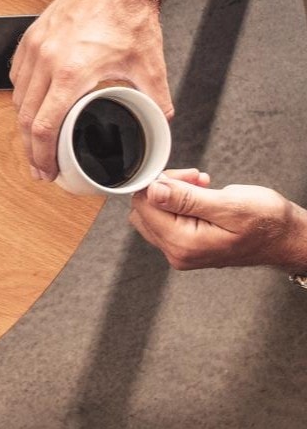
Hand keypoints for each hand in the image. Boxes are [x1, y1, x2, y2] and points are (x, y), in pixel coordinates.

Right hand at [11, 0, 181, 179]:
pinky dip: (22, 93)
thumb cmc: (129, 16)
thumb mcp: (149, 66)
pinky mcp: (32, 36)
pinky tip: (32, 101)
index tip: (45, 170)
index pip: (44, 126)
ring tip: (35, 138)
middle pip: (25, 117)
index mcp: (71, 73)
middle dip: (29, 148)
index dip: (41, 155)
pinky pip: (17, 74)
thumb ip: (156, 99)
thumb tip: (161, 123)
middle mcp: (46, 60)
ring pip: (17, 96)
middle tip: (39, 165)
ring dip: (24, 122)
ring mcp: (35, 47)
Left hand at [129, 168, 306, 270]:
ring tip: (201, 186)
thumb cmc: (266, 224)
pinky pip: (169, 220)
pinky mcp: (187, 245)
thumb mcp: (228, 205)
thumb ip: (186, 199)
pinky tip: (200, 194)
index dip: (158, 183)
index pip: (144, 207)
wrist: (285, 238)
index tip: (184, 176)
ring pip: (154, 213)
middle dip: (164, 187)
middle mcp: (178, 252)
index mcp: (184, 244)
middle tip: (194, 180)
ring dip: (173, 193)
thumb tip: (153, 190)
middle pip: (144, 211)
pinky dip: (180, 202)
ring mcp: (182, 251)